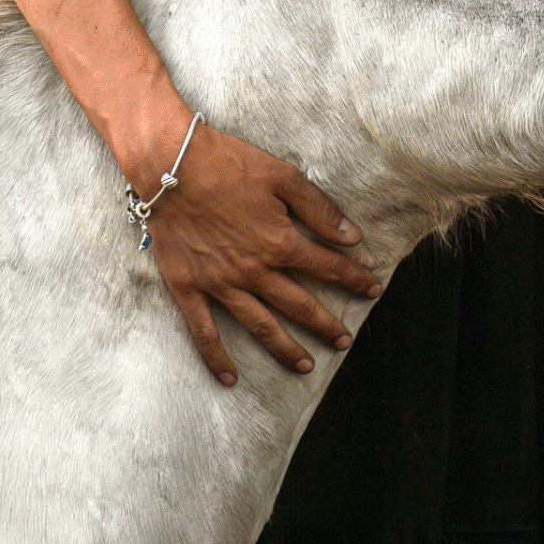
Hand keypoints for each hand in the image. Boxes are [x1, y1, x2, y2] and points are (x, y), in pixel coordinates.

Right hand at [136, 118, 381, 383]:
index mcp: (280, 243)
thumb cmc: (228, 165)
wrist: (170, 168)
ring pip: (260, 326)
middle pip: (299, 305)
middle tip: (345, 341)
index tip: (373, 289)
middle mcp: (254, 272)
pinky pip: (204, 332)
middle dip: (326, 324)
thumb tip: (352, 236)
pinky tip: (230, 379)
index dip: (354, 279)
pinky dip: (217, 358)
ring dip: (285, 349)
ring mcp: (221, 285)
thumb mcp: (283, 177)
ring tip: (305, 366)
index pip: (328, 267)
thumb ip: (319, 210)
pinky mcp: (189, 289)